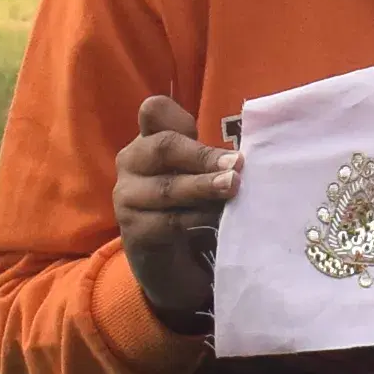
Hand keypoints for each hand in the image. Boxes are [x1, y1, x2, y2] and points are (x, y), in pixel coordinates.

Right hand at [111, 94, 238, 322]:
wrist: (170, 261)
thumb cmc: (191, 205)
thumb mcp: (200, 174)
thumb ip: (211, 157)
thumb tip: (245, 153)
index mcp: (149, 140)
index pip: (154, 112)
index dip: (174, 114)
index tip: (199, 127)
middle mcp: (132, 162)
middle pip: (163, 148)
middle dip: (202, 156)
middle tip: (237, 166)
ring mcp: (127, 197)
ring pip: (167, 188)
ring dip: (203, 188)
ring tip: (233, 189)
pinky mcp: (133, 231)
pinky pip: (168, 222)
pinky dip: (196, 221)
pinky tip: (218, 223)